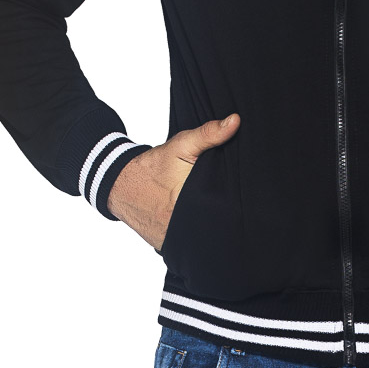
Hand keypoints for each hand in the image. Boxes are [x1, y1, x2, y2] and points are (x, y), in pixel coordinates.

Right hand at [107, 113, 240, 249]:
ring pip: (203, 238)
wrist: (121, 185)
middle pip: (217, 226)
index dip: (237, 204)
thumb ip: (208, 134)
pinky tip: (202, 225)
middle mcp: (182, 225)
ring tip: (219, 215)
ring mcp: (174, 239)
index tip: (246, 197)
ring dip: (212, 230)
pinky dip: (196, 237)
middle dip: (226, 217)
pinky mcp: (167, 246)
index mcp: (190, 200)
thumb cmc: (154, 166)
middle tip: (233, 205)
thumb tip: (235, 121)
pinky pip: (189, 244)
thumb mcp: (181, 145)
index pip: (225, 209)